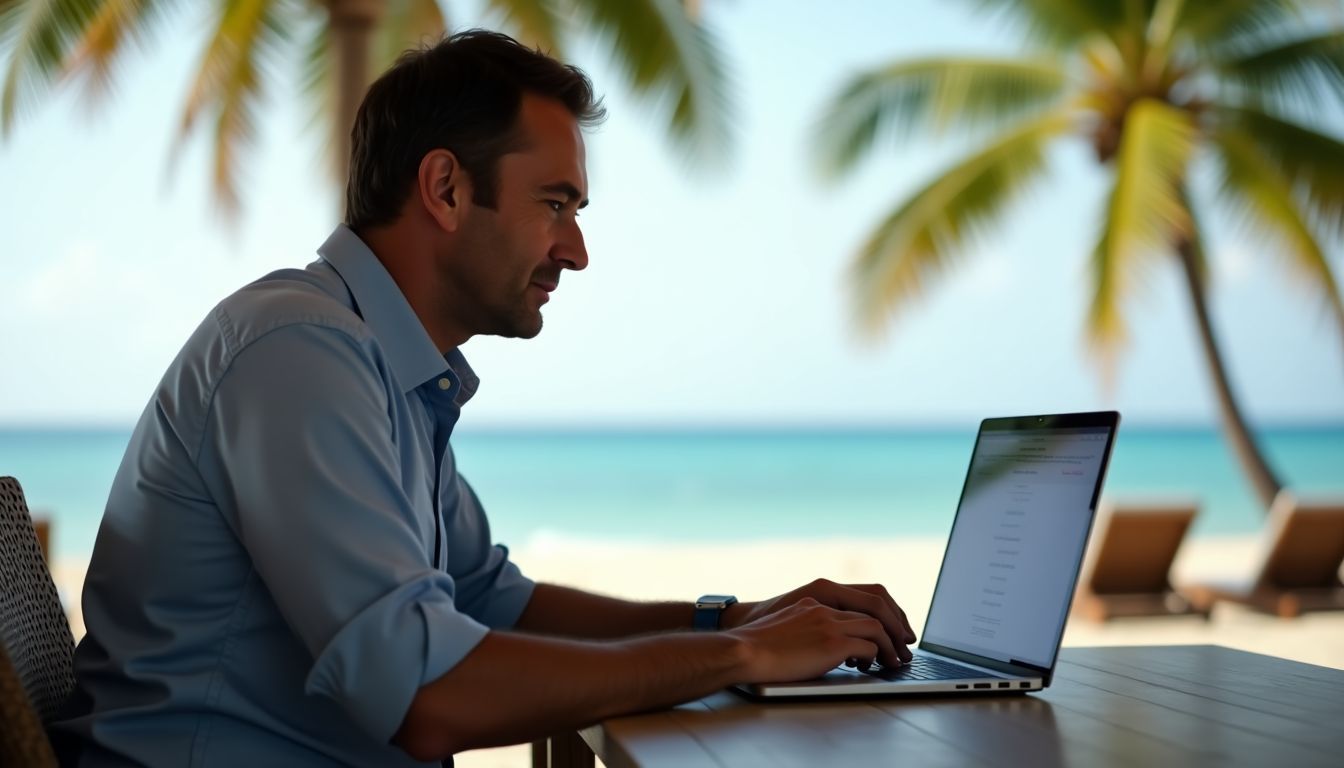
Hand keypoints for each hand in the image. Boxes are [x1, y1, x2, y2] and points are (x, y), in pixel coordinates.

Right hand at [726, 598, 901, 682]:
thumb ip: (809, 624)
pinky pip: (868, 646)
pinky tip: (868, 667)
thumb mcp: (788, 623)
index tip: (893, 627)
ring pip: (877, 626)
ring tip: (894, 662)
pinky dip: (875, 657)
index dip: (884, 610)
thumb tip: (827, 643)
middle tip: (904, 646)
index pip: (862, 594)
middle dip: (896, 625)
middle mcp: (826, 605)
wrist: (744, 650)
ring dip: (891, 645)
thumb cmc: (757, 645)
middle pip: (877, 605)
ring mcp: (830, 622)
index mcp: (817, 597)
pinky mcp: (832, 642)